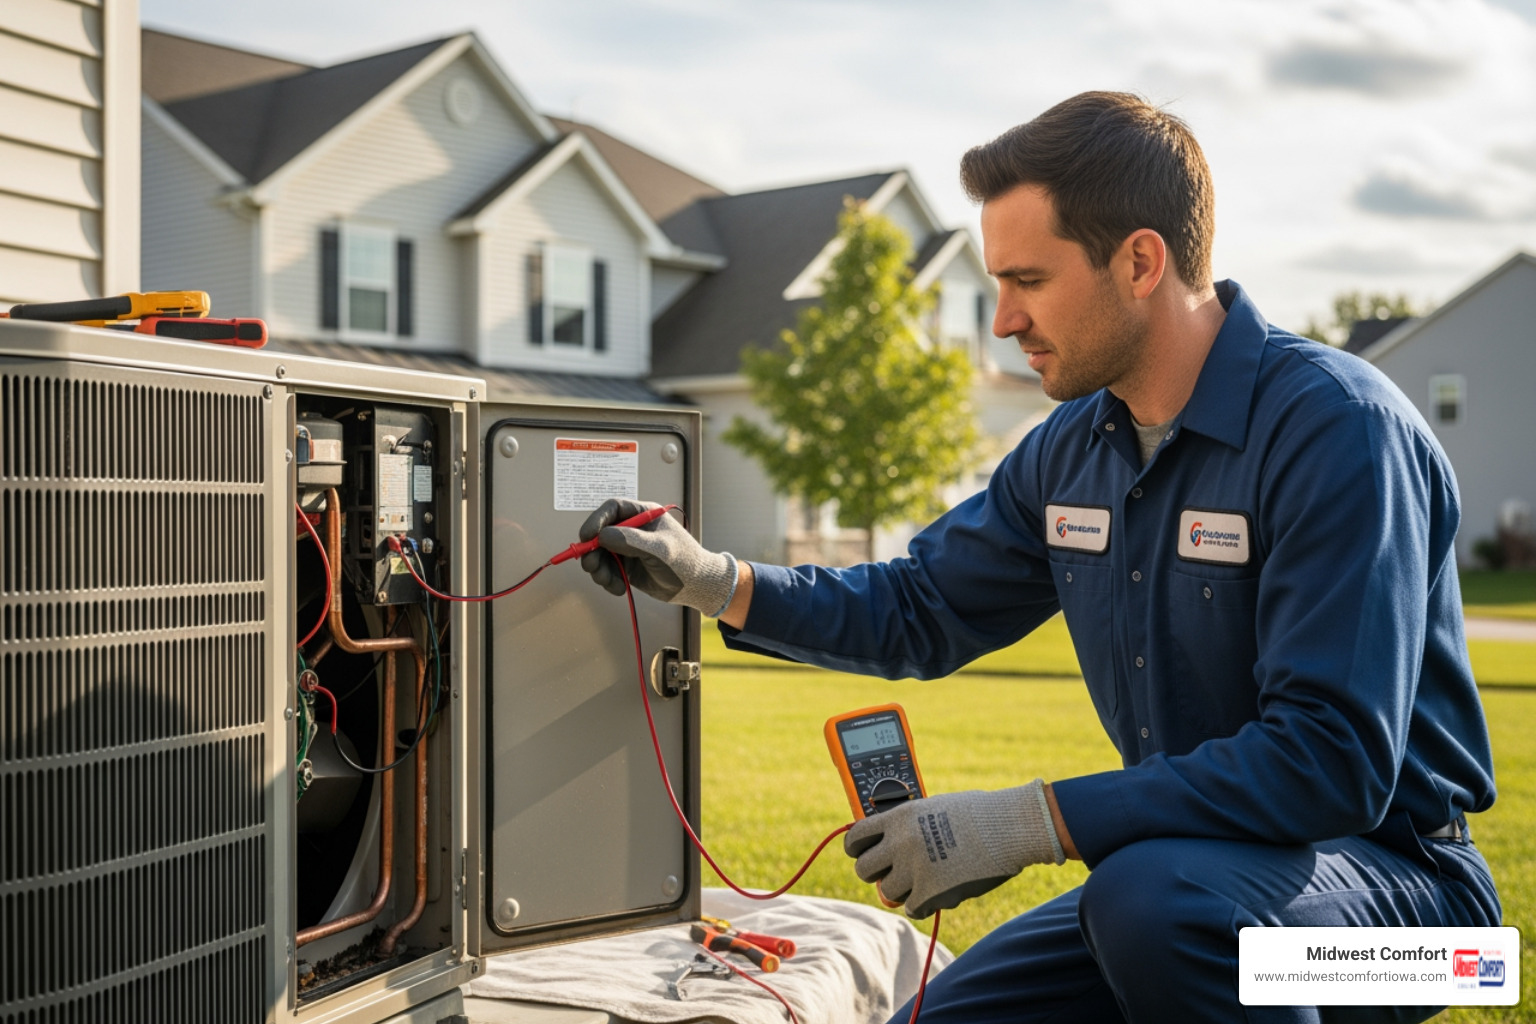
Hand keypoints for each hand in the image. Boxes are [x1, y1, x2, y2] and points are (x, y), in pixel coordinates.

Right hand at [578, 499, 738, 615]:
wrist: (696, 586)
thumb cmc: (685, 561)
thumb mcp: (660, 549)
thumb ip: (632, 541)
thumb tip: (604, 536)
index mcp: (643, 514)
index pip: (612, 509)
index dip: (596, 520)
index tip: (586, 536)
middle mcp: (631, 529)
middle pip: (600, 532)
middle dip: (592, 550)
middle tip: (591, 566)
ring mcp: (627, 547)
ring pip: (599, 553)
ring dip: (599, 569)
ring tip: (609, 582)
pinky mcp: (625, 565)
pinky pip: (606, 570)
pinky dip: (607, 580)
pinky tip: (619, 588)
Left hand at [844, 779, 1064, 918]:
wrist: (1008, 827)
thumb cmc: (978, 813)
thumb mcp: (934, 806)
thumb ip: (909, 823)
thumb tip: (890, 839)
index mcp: (899, 817)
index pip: (856, 836)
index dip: (855, 848)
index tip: (860, 853)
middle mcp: (900, 843)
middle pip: (863, 869)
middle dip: (874, 872)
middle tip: (888, 872)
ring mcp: (914, 870)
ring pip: (887, 891)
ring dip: (901, 889)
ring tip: (921, 880)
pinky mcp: (930, 893)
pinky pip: (912, 908)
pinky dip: (922, 904)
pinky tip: (937, 892)